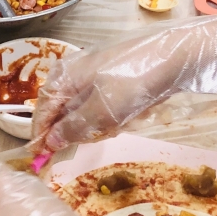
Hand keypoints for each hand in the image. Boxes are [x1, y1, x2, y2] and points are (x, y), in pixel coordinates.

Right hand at [30, 17, 216, 152]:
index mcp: (65, 76)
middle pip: (65, 113)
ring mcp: (96, 77)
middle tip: (107, 131)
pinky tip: (137, 111)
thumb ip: (72, 127)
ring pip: (88, 114)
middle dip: (83, 129)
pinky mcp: (115, 82)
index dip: (41, 135)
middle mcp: (75, 75)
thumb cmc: (133, 81)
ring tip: (127, 118)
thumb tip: (49, 142)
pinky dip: (119, 116)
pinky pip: (107, 108)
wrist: (176, 57)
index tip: (40, 158)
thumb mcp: (101, 111)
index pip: (43, 110)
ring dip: (106, 124)